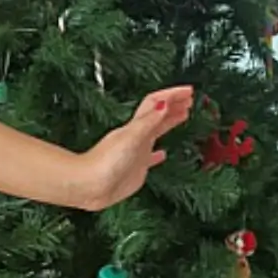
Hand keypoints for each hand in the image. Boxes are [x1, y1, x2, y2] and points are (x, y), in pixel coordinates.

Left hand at [77, 86, 194, 210]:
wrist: (88, 186)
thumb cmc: (104, 162)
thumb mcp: (130, 137)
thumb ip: (148, 121)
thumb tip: (164, 103)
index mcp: (136, 127)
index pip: (156, 103)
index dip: (172, 95)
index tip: (189, 90)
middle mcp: (136, 137)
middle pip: (158, 115)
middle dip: (174, 105)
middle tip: (189, 99)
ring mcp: (136, 152)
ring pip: (156, 132)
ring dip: (169, 122)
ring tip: (182, 115)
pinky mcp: (135, 169)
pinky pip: (150, 158)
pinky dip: (158, 154)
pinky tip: (162, 154)